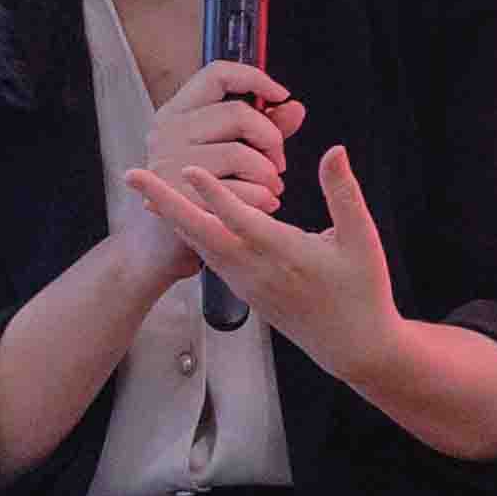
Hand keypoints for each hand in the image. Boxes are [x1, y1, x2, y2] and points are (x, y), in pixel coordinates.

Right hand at [105, 59, 296, 273]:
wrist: (164, 240)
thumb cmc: (201, 188)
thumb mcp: (229, 149)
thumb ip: (264, 127)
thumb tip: (294, 109)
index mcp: (176, 111)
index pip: (217, 74)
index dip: (255, 78)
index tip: (280, 96)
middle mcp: (165, 132)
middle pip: (237, 113)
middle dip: (271, 138)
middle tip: (277, 162)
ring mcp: (167, 165)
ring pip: (240, 153)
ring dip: (267, 174)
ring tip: (271, 186)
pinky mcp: (178, 199)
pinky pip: (235, 191)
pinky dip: (259, 198)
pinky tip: (264, 202)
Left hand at [130, 143, 401, 381]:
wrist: (352, 346)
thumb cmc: (362, 290)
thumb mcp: (362, 239)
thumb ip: (343, 193)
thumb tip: (335, 149)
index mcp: (286, 255)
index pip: (242, 220)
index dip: (215, 194)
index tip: (187, 167)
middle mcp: (257, 270)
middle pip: (201, 233)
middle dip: (166, 202)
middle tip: (134, 175)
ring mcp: (246, 283)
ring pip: (200, 245)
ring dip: (171, 217)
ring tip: (144, 190)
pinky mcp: (244, 290)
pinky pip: (208, 256)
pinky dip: (190, 233)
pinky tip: (177, 217)